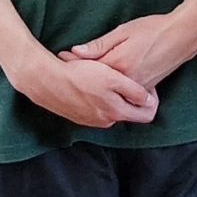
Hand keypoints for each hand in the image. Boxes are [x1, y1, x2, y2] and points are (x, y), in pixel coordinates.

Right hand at [6, 46, 159, 130]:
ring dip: (113, 94)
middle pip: (129, 111)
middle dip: (131, 95)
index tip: (146, 84)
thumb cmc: (79, 75)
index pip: (147, 115)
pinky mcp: (78, 116)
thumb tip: (149, 101)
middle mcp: (105, 121)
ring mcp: (90, 121)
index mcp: (116, 113)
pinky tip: (91, 81)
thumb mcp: (113, 78)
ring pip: (112, 108)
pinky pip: (96, 107)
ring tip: (104, 75)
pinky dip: (98, 96)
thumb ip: (134, 91)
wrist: (45, 79)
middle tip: (124, 76)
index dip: (151, 99)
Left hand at [65, 2, 196, 93]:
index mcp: (118, 64)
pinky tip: (104, 86)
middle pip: (96, 84)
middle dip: (80, 78)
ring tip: (81, 81)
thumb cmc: (154, 28)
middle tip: (64, 71)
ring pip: (110, 92)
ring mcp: (137, 87)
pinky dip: (112, 91)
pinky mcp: (146, 89)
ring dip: (95, 87)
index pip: (87, 69)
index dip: (72, 64)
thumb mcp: (124, 31)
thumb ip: (100, 44)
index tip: (61, 59)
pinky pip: (124, 94)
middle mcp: (126, 80)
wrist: (184, 36)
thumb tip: (76, 52)